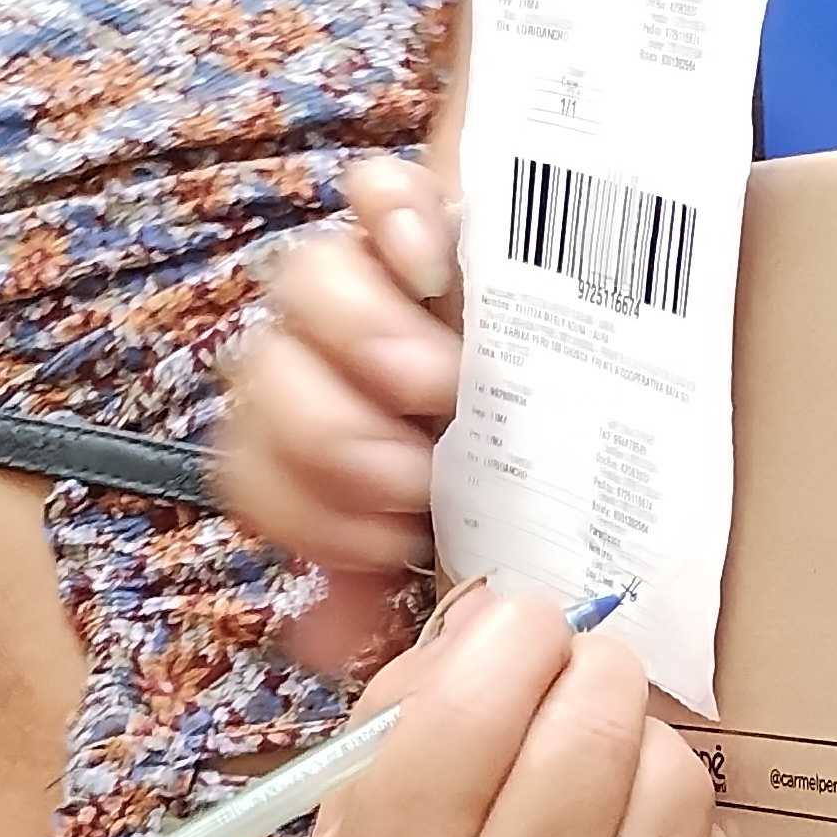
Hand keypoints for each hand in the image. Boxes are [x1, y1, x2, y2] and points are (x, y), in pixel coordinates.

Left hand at [220, 159, 465, 672]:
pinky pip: (374, 187)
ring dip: (364, 339)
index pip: (254, 472)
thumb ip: (388, 589)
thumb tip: (323, 648)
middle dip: (332, 435)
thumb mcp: (460, 532)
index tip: (389, 540)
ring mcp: (363, 272)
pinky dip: (396, 216)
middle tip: (413, 472)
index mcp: (313, 442)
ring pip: (306, 280)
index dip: (306, 511)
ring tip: (438, 383)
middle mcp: (320, 354)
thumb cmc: (514, 452)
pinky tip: (433, 263)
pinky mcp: (413, 202)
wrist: (582, 329)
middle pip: (267, 375)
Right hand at [294, 581, 736, 836]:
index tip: (517, 634)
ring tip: (602, 762)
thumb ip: (392, 736)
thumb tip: (490, 616)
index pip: (474, 703)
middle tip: (573, 674)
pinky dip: (677, 825)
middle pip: (589, 721)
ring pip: (671, 774)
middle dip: (588, 665)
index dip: (511, 634)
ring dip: (642, 738)